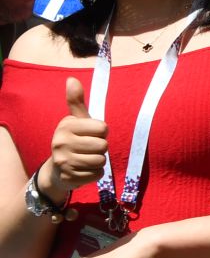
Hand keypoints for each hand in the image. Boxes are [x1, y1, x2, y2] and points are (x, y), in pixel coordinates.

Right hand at [47, 77, 106, 196]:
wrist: (58, 168)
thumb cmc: (74, 139)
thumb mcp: (76, 120)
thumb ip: (76, 101)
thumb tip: (71, 79)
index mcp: (66, 126)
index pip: (103, 128)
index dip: (102, 132)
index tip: (91, 133)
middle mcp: (60, 143)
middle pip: (103, 145)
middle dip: (101, 147)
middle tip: (88, 148)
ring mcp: (63, 162)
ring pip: (101, 161)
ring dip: (98, 161)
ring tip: (86, 158)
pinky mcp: (69, 178)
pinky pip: (98, 175)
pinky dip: (95, 173)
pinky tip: (83, 170)